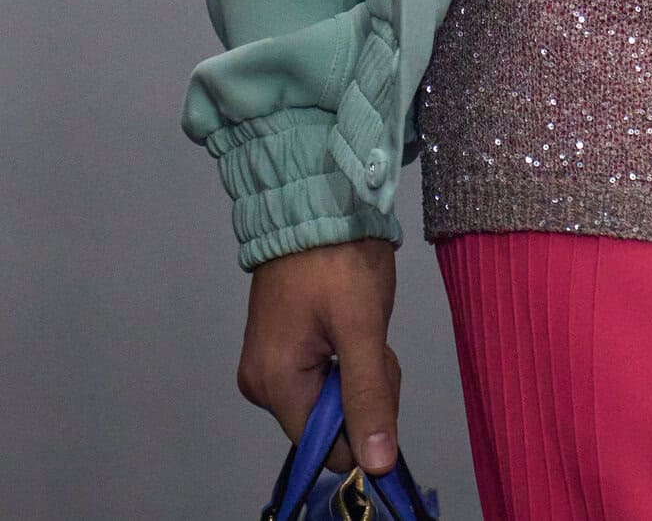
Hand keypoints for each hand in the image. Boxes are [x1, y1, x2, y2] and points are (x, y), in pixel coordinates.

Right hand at [237, 236, 401, 476]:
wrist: (316, 196)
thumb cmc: (339, 259)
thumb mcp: (362, 328)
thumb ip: (369, 397)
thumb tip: (376, 466)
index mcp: (275, 387)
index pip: (327, 447)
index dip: (362, 419)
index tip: (375, 368)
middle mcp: (262, 384)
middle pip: (328, 422)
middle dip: (361, 388)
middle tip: (369, 336)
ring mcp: (268, 362)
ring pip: (329, 396)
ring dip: (356, 367)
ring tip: (358, 319)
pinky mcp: (280, 343)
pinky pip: (321, 372)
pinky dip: (344, 353)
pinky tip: (346, 319)